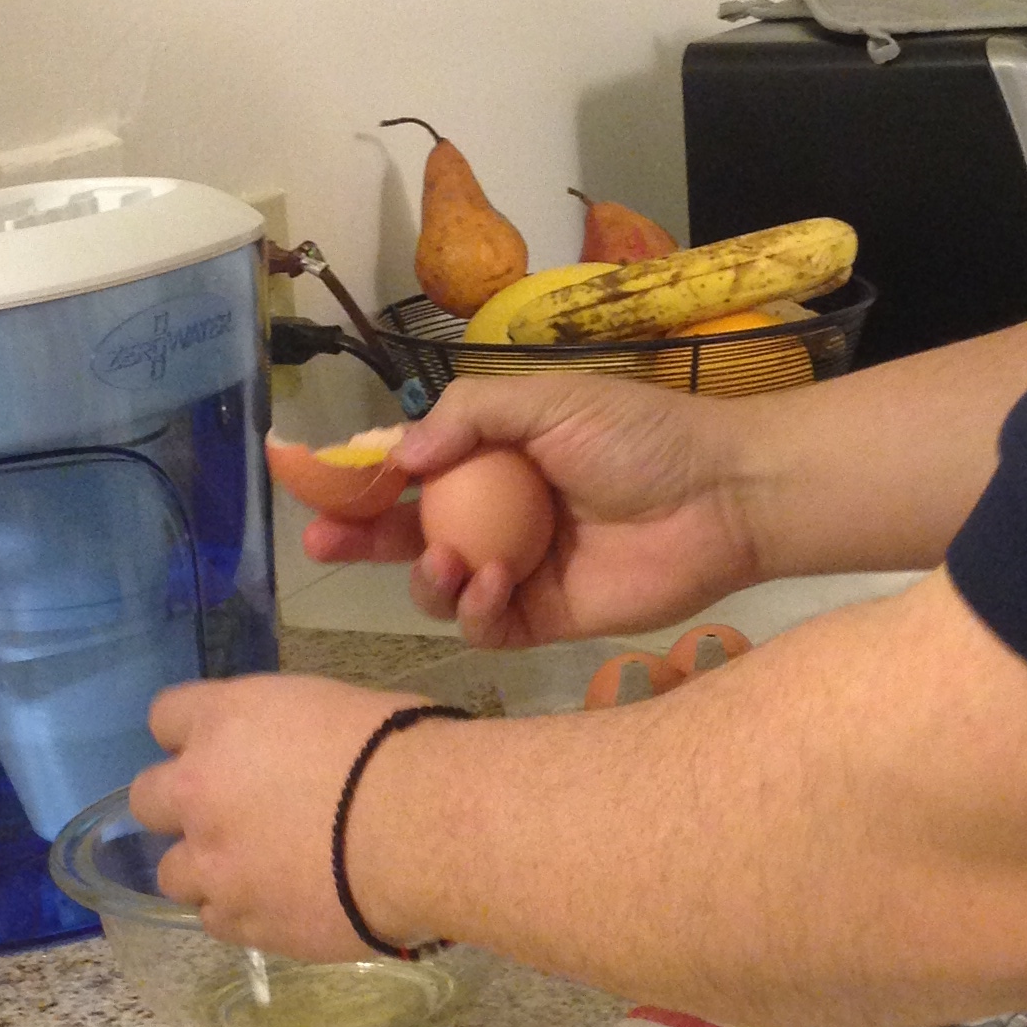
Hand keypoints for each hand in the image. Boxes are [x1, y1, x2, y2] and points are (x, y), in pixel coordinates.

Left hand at [132, 675, 426, 956]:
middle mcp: (200, 790)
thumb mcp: (338, 709)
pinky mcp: (242, 921)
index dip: (194, 735)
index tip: (228, 749)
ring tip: (259, 873)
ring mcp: (214, 863)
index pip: (166, 717)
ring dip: (207, 869)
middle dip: (182, 807)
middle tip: (234, 815)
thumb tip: (304, 760)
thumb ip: (291, 736)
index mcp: (225, 721)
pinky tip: (284, 904)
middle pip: (147, 799)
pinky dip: (243, 913)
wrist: (423, 830)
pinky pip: (217, 920)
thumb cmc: (401, 750)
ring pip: (173, 873)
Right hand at [291, 372, 764, 645]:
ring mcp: (516, 569)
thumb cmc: (639, 435)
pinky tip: (492, 583)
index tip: (306, 479)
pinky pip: (482, 626)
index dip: (358, 477)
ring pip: (436, 585)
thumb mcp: (546, 400)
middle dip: (359, 537)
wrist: (720, 495)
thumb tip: (397, 454)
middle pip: (405, 533)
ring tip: (451, 559)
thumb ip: (465, 418)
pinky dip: (473, 609)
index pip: (409, 469)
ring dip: (427, 575)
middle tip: (323, 539)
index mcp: (492, 457)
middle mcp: (495, 513)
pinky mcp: (543, 617)